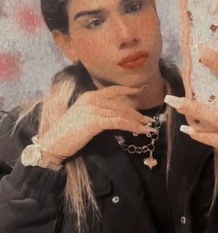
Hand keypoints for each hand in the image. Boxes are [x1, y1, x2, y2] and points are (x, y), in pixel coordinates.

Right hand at [37, 85, 155, 162]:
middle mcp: (92, 99)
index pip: (113, 90)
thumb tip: (117, 118)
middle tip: (148, 120)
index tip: (142, 89)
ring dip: (137, 121)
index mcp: (89, 96)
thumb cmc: (68, 133)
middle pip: (121, 104)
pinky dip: (131, 126)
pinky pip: (118, 122)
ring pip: (121, 113)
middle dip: (136, 113)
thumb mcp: (84, 117)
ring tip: (148, 128)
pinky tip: (139, 130)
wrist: (54, 142)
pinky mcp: (95, 121)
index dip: (129, 90)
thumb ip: (99, 113)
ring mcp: (93, 109)